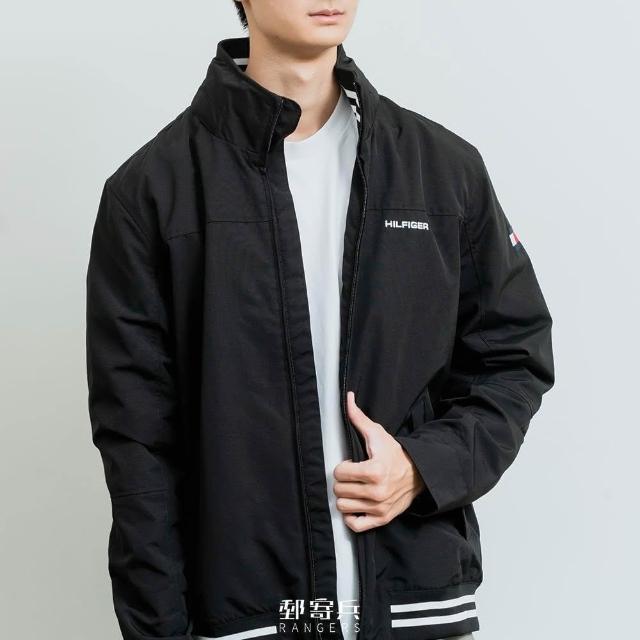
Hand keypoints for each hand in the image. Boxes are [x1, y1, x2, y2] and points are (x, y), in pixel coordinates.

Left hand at [333, 391, 425, 531]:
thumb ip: (358, 418)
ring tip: (354, 488)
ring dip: (345, 497)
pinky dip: (351, 516)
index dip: (342, 466)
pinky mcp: (382, 519)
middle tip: (352, 476)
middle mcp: (377, 492)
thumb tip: (347, 398)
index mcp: (374, 470)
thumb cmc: (395, 453)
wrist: (419, 473)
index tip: (351, 463)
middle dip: (342, 481)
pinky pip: (355, 525)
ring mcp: (379, 508)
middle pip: (339, 490)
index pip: (339, 473)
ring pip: (343, 507)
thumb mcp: (377, 434)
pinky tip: (356, 504)